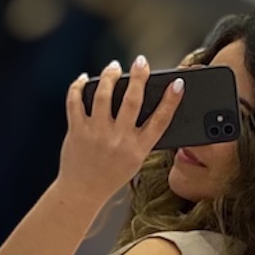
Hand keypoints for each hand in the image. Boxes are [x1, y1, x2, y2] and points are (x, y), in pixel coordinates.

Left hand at [60, 56, 184, 205]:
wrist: (83, 193)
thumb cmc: (111, 175)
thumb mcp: (134, 161)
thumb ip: (141, 136)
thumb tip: (146, 101)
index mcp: (137, 149)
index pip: (160, 121)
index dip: (171, 100)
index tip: (178, 83)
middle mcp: (118, 141)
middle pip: (133, 100)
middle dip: (139, 76)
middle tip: (141, 61)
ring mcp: (97, 135)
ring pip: (103, 95)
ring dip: (110, 76)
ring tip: (114, 67)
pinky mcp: (77, 132)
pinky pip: (76, 100)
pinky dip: (79, 86)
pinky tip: (85, 79)